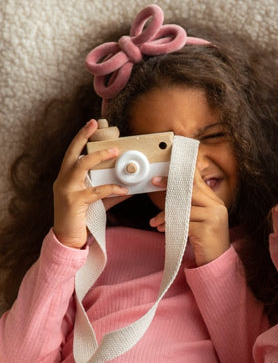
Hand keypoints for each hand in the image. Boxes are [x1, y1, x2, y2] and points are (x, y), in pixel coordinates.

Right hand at [53, 120, 128, 248]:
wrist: (67, 238)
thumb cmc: (82, 218)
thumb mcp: (96, 201)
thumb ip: (109, 191)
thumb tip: (130, 185)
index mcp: (67, 177)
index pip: (72, 152)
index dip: (81, 137)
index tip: (91, 123)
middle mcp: (63, 181)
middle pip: (72, 154)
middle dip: (84, 137)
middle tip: (96, 125)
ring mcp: (66, 190)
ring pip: (81, 167)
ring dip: (99, 157)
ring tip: (115, 152)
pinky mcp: (73, 202)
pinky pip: (95, 191)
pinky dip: (111, 188)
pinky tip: (124, 189)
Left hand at [149, 170, 229, 265]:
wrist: (216, 261)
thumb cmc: (205, 240)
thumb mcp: (201, 219)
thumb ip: (193, 205)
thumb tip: (173, 191)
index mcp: (216, 202)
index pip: (199, 181)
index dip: (184, 173)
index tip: (169, 168)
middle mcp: (217, 207)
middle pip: (191, 190)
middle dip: (170, 185)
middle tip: (155, 182)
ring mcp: (213, 218)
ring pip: (183, 208)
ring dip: (165, 214)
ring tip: (154, 221)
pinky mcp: (206, 230)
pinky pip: (182, 223)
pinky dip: (169, 226)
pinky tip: (162, 230)